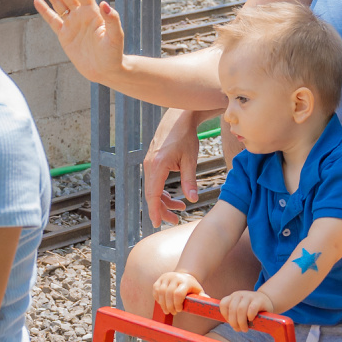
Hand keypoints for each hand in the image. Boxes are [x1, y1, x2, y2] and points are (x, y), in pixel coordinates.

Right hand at [34, 0, 127, 84]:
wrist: (105, 71)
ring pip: (58, 2)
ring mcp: (72, 24)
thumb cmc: (114, 53)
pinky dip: (45, 11)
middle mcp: (81, 15)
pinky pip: (52, 20)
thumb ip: (112, 20)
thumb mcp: (115, 36)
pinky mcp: (64, 36)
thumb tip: (104, 4)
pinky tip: (37, 0)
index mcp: (93, 12)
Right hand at [143, 109, 206, 225]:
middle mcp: (150, 166)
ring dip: (164, 201)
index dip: (155, 211)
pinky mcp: (152, 162)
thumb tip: (193, 199)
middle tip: (176, 221)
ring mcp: (149, 164)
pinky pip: (154, 182)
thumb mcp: (191, 160)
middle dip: (162, 210)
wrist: (179, 117)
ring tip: (180, 209)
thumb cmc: (186, 136)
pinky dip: (162, 192)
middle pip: (151, 195)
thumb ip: (190, 181)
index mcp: (158, 165)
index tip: (157, 224)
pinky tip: (174, 197)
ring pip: (152, 189)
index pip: (153, 194)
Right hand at [154, 271, 204, 315]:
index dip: (177, 304)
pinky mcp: (160, 279)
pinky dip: (157, 298)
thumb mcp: (198, 291)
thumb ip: (202, 296)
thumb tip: (207, 300)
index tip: (179, 310)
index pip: (178, 294)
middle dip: (170, 306)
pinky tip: (162, 303)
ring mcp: (166, 277)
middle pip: (168, 294)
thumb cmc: (191, 287)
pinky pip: (155, 290)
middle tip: (173, 312)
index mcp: (185, 281)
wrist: (184, 276)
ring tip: (167, 310)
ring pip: (160, 292)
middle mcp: (175, 277)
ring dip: (163, 304)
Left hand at [218, 290, 274, 331]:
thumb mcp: (241, 310)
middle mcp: (240, 295)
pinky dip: (250, 316)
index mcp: (233, 297)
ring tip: (245, 329)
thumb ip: (235, 316)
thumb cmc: (252, 308)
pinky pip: (252, 308)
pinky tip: (251, 320)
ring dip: (241, 322)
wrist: (267, 300)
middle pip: (232, 309)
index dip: (225, 315)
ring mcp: (249, 296)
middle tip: (238, 329)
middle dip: (234, 322)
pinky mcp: (259, 300)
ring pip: (241, 309)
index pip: (223, 304)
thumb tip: (235, 327)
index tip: (230, 322)